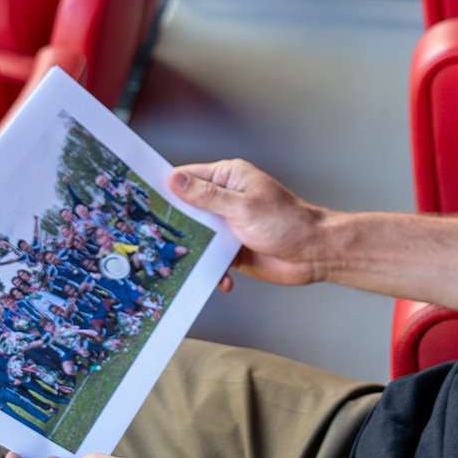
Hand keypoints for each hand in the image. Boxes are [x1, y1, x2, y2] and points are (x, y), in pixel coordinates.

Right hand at [169, 160, 330, 286]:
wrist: (314, 255)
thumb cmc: (287, 223)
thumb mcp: (242, 208)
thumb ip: (206, 196)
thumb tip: (174, 180)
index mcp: (228, 177)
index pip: (187, 177)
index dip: (165, 188)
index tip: (143, 201)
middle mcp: (225, 198)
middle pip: (187, 209)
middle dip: (175, 226)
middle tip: (155, 240)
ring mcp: (228, 224)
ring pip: (196, 236)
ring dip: (194, 251)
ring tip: (185, 265)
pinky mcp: (232, 248)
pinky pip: (211, 257)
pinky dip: (212, 269)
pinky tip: (223, 280)